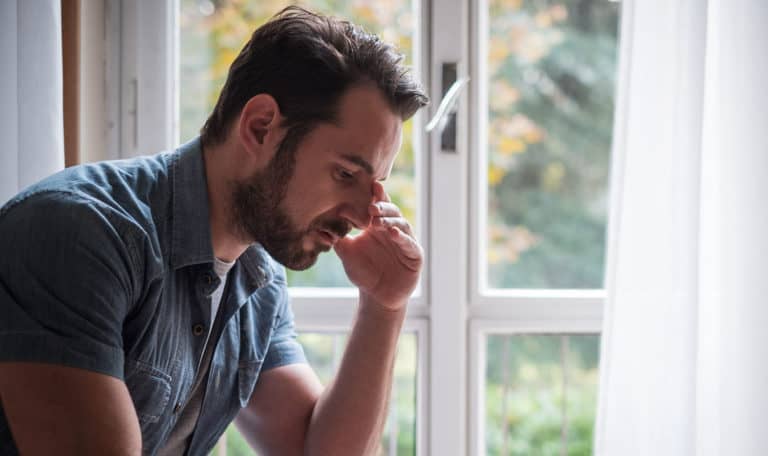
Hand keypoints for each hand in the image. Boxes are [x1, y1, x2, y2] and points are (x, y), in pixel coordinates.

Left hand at [334, 182, 422, 310]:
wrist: (377, 296)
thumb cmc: (364, 272)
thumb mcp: (347, 253)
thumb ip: (337, 240)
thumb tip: (320, 229)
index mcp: (378, 225)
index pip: (379, 205)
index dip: (377, 195)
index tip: (371, 184)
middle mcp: (394, 230)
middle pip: (391, 211)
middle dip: (382, 207)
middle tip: (371, 206)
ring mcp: (405, 241)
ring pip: (401, 224)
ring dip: (389, 221)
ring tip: (377, 221)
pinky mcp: (415, 255)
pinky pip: (409, 243)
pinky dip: (401, 237)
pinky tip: (392, 233)